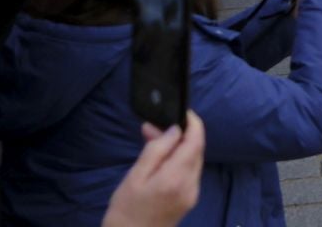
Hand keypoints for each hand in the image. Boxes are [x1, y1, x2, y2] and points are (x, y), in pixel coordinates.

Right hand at [102, 112, 205, 226]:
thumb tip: (175, 130)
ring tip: (153, 141)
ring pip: (193, 160)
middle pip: (196, 150)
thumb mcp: (136, 176)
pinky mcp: (188, 200)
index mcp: (177, 177)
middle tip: (155, 127)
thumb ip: (157, 150)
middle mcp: (191, 185)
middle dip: (181, 134)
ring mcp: (192, 194)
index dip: (193, 123)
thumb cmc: (126, 210)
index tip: (181, 111)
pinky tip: (161, 159)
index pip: (196, 141)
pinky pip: (189, 172)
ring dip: (179, 147)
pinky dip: (179, 161)